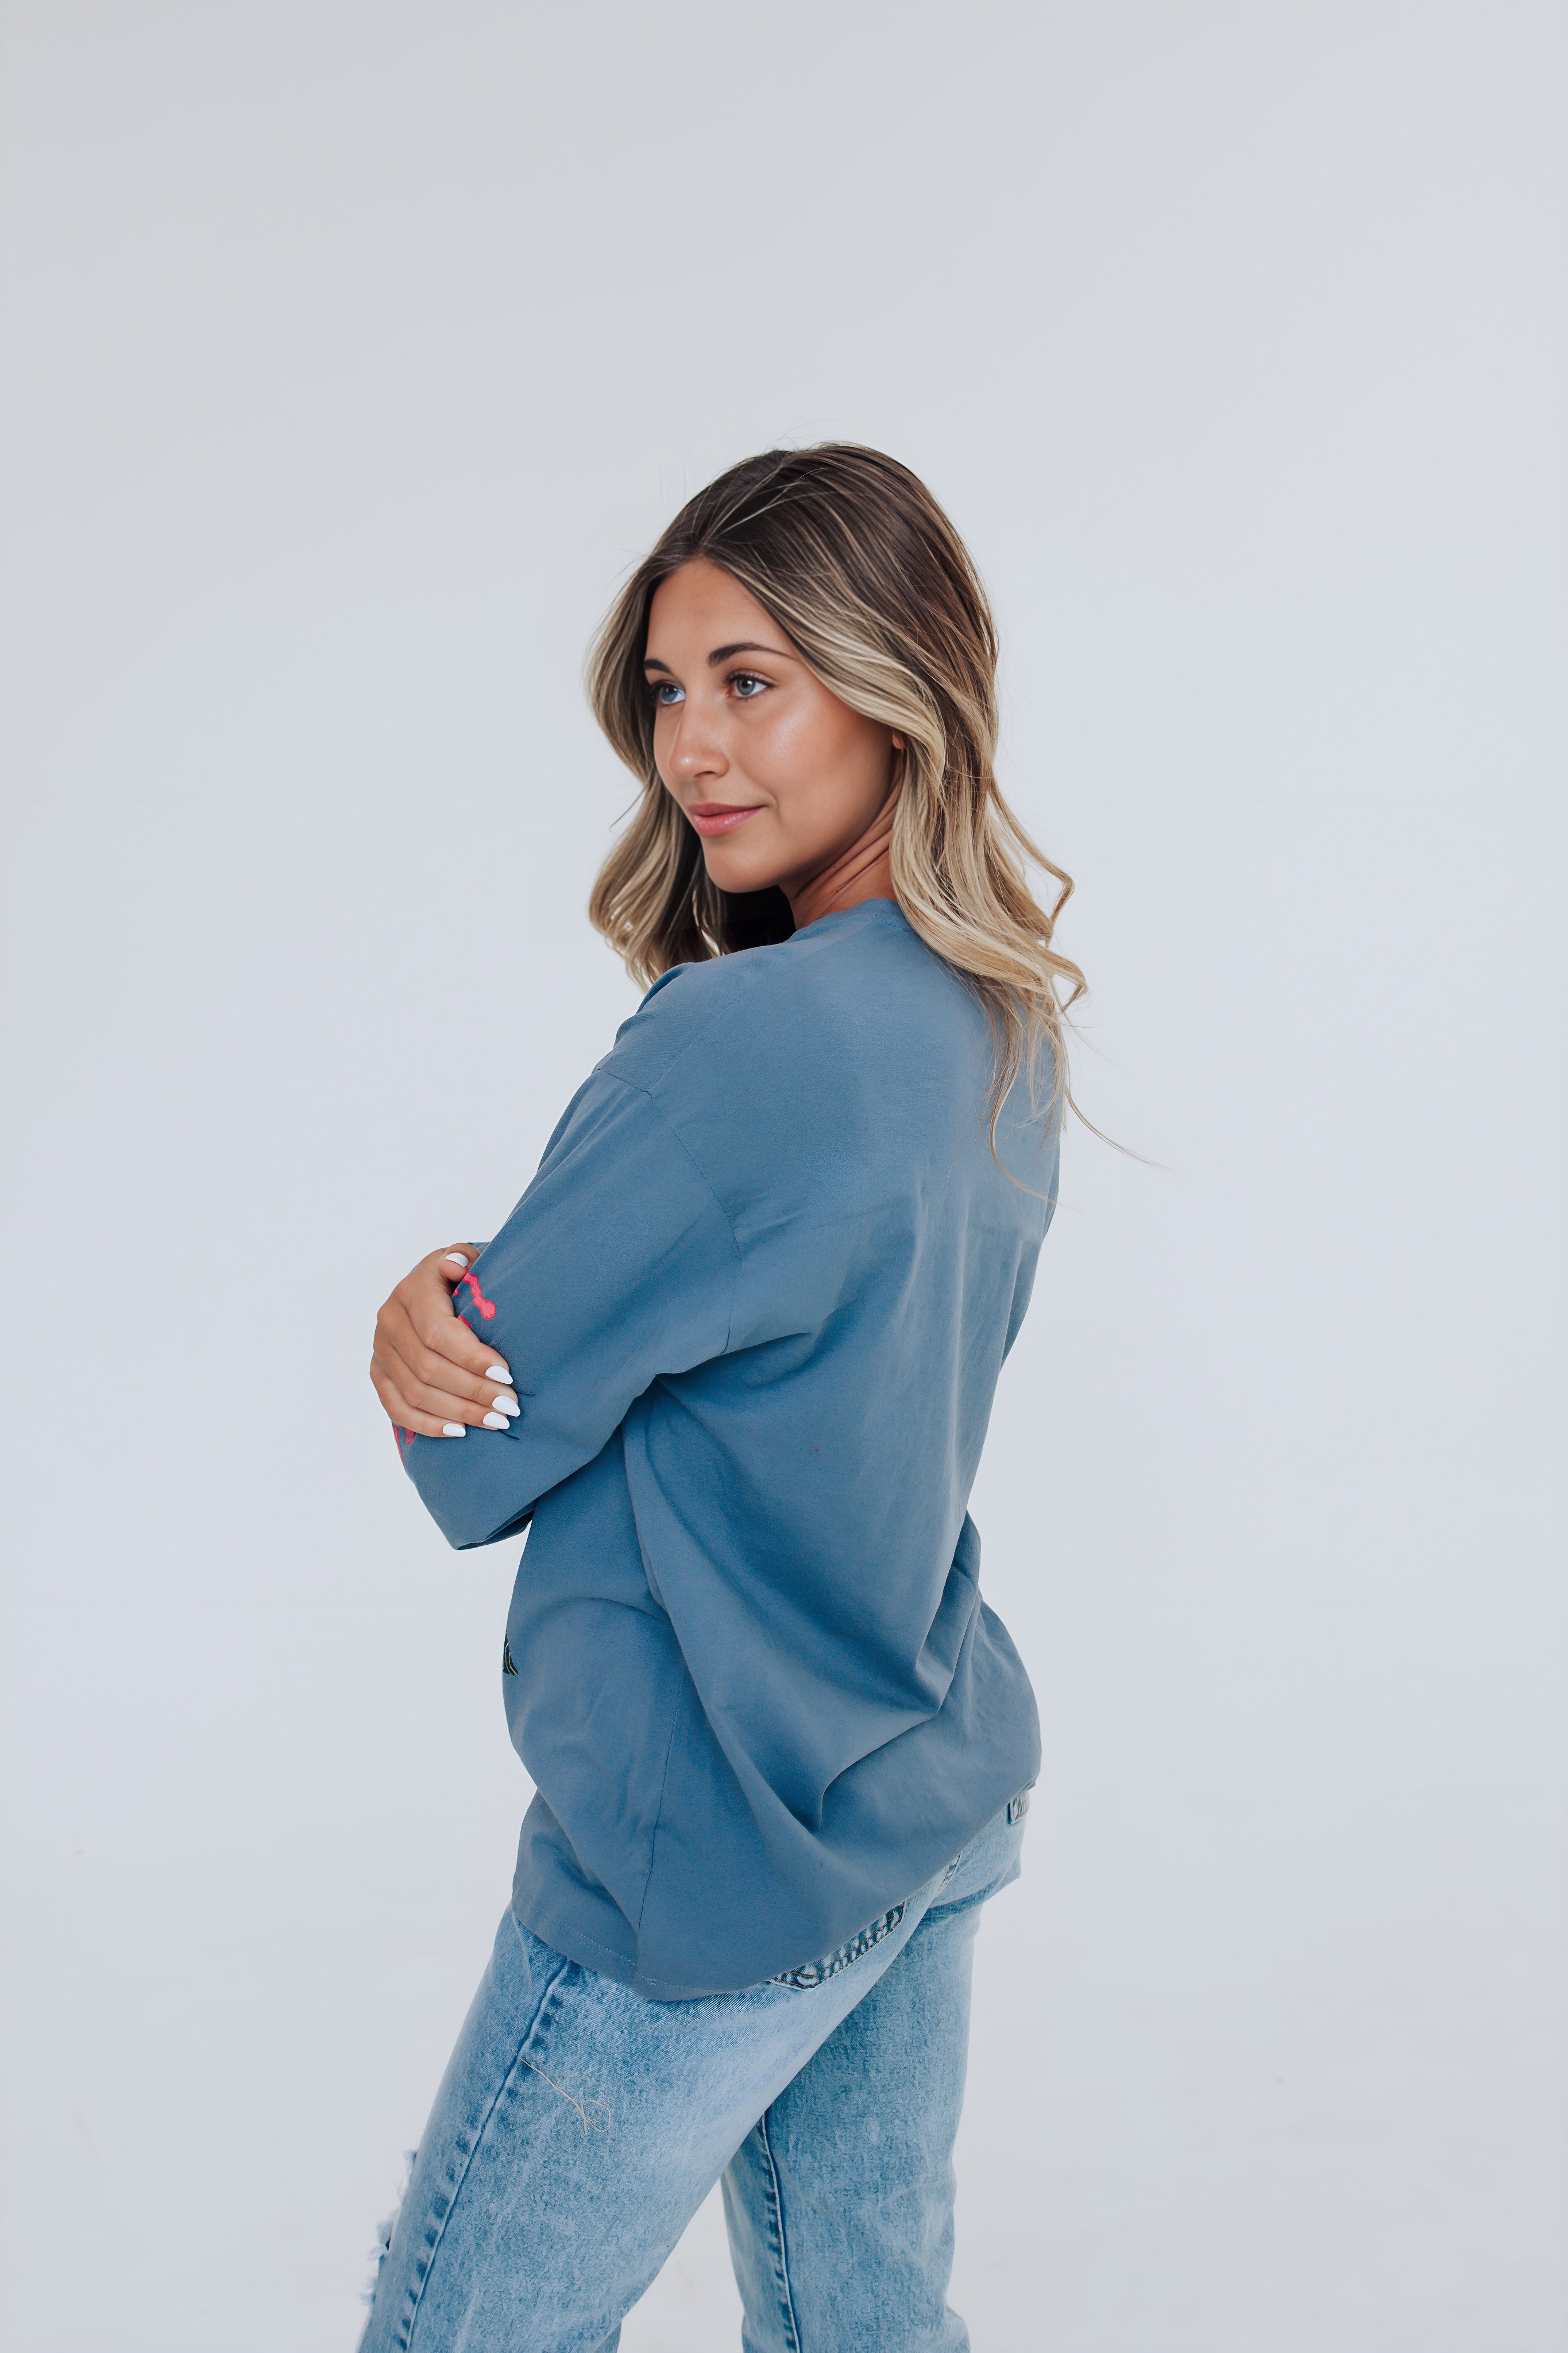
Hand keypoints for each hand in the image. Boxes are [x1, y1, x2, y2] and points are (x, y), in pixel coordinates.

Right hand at [370, 1245, 520, 1438]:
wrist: (439, 1289)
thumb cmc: (464, 1280)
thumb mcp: (470, 1261)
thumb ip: (464, 1259)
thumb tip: (454, 1265)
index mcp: (413, 1289)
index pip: (437, 1331)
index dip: (471, 1358)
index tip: (507, 1375)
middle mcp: (389, 1318)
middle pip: (428, 1367)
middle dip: (473, 1391)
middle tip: (509, 1407)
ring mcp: (380, 1348)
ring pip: (415, 1392)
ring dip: (458, 1412)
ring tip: (495, 1421)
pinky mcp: (378, 1372)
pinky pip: (396, 1407)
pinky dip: (428, 1424)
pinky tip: (460, 1431)